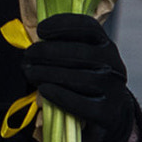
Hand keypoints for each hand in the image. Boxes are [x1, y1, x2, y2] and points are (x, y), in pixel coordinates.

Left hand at [21, 13, 133, 141]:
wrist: (110, 116)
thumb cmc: (86, 83)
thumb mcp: (82, 61)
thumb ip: (64, 48)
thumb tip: (34, 41)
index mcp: (106, 47)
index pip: (89, 28)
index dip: (63, 25)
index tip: (40, 30)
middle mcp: (114, 65)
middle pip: (81, 53)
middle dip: (49, 51)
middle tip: (28, 55)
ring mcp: (113, 90)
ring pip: (80, 78)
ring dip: (48, 73)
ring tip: (30, 72)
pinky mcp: (108, 114)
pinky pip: (81, 104)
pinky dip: (60, 95)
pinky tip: (44, 90)